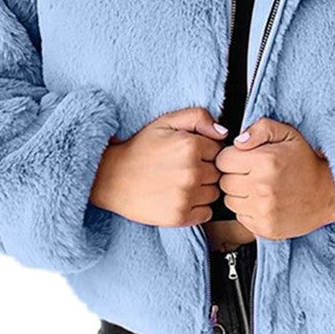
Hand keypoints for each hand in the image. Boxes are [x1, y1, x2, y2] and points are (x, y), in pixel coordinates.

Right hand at [89, 107, 227, 225]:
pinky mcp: (180, 216)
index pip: (219, 151)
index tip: (190, 155)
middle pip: (218, 173)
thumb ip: (198, 117)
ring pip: (214, 193)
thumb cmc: (140, 149)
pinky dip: (198, 208)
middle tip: (183, 170)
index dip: (206, 152)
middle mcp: (191, 172)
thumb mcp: (166, 122)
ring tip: (180, 184)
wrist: (111, 178)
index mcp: (190, 146)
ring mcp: (186, 196)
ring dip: (202, 190)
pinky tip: (180, 198)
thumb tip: (223, 133)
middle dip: (205, 170)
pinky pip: (207, 213)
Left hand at [214, 117, 334, 239]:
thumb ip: (260, 129)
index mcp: (265, 161)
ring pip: (229, 201)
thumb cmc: (306, 162)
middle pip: (224, 182)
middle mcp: (262, 188)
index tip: (242, 159)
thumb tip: (237, 142)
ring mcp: (264, 211)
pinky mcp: (266, 228)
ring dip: (239, 194)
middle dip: (234, 175)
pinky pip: (240, 217)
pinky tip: (264, 202)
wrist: (329, 193)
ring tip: (259, 188)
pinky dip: (248, 210)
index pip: (222, 160)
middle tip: (253, 173)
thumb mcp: (287, 134)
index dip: (230, 157)